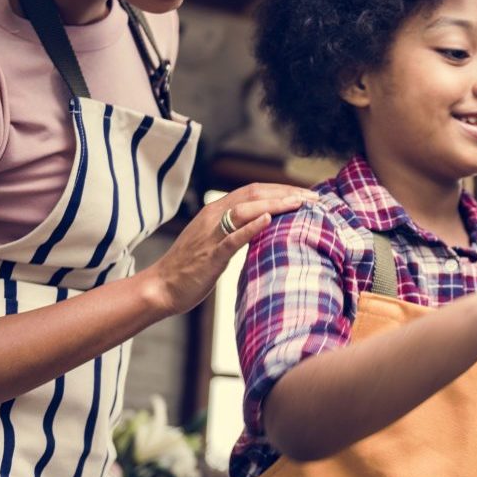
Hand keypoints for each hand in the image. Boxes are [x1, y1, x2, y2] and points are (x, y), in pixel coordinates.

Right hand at [139, 182, 316, 315]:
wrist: (162, 287)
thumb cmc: (192, 267)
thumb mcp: (217, 241)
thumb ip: (237, 230)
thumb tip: (265, 227)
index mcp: (216, 211)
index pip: (253, 190)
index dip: (281, 189)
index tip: (307, 193)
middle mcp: (213, 216)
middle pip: (254, 194)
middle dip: (286, 192)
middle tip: (314, 197)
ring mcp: (211, 234)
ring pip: (245, 210)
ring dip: (275, 204)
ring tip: (300, 203)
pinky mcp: (210, 255)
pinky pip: (232, 238)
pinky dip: (251, 227)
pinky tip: (268, 220)